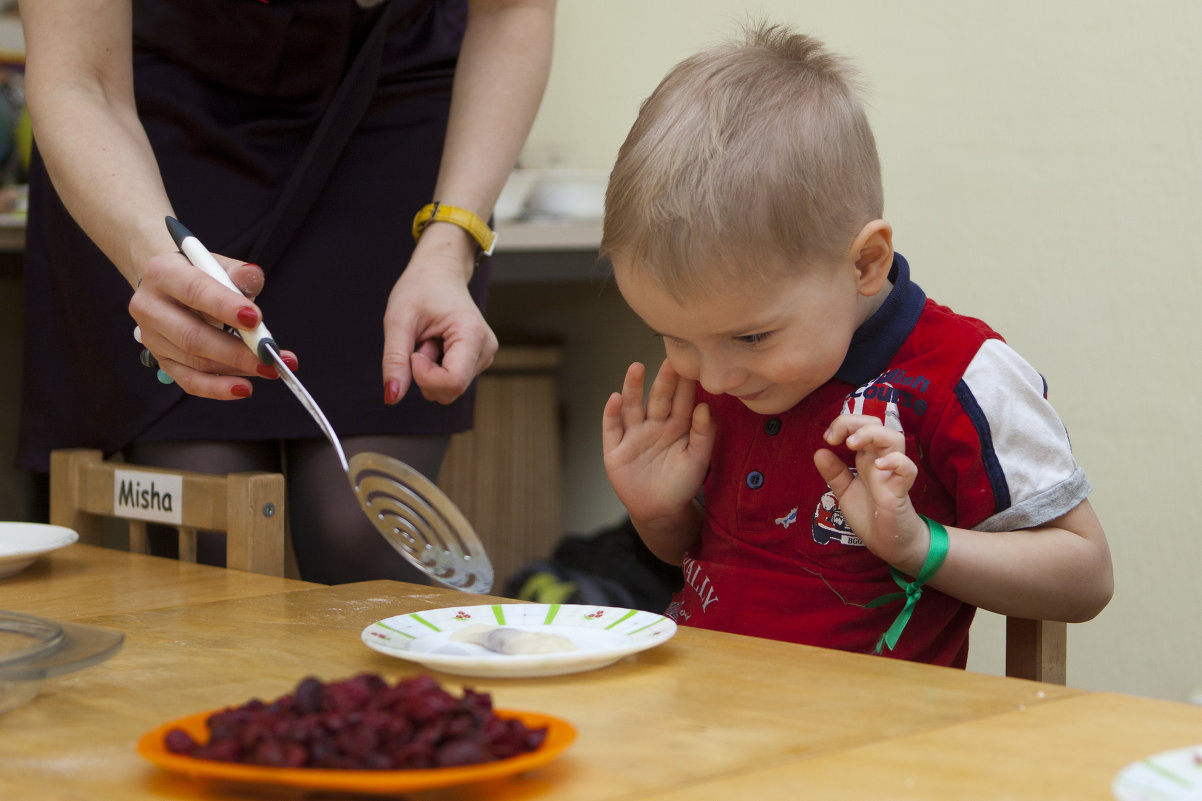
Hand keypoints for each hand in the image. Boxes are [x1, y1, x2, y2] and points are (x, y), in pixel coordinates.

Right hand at [128, 250, 296, 399]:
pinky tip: (244, 388)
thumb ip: (238, 273)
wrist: (170, 285)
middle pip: (193, 336)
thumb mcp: (219, 266)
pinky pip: (189, 380)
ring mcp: (152, 338)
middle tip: (269, 356)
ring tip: (270, 369)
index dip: (224, 306)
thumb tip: (253, 275)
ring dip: (236, 369)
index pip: (193, 291)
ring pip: (195, 361)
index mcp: (162, 273)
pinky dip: (218, 388)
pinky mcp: (161, 360)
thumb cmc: (202, 275)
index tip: (256, 320)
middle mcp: (149, 307)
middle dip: (236, 350)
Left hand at [381, 251, 497, 405]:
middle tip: (421, 341)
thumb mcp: (398, 320)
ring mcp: (484, 357)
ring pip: (448, 389)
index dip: (424, 376)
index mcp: (472, 335)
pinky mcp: (477, 361)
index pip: (452, 383)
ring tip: (429, 339)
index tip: (413, 352)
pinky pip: (450, 382)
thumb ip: (395, 359)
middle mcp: (485, 349)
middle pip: (450, 390)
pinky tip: (436, 343)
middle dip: (425, 374)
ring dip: (429, 371)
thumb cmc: (420, 288)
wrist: (439, 273)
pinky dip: (435, 369)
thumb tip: (391, 397)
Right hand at [601, 360, 714, 524]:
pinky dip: (612, 413)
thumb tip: (704, 406)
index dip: (685, 384)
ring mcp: (633, 435)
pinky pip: (612, 428)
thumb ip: (704, 433)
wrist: (661, 512)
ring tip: (636, 368)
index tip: (692, 363)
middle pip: (658, 399)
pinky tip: (615, 399)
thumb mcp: (699, 459)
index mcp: (677, 426)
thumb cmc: (682, 484)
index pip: (682, 401)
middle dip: (664, 381)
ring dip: (633, 387)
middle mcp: (654, 425)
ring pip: (632, 407)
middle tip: (670, 361)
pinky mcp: (615, 449)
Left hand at [813, 414, 928, 571]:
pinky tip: (878, 465)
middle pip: (878, 424)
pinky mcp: (900, 490)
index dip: (844, 424)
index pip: (861, 426)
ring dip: (873, 434)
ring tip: (852, 444)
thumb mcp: (845, 491)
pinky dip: (895, 462)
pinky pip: (907, 469)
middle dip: (856, 423)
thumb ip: (834, 473)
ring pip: (895, 439)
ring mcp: (892, 473)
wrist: (889, 542)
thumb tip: (818, 452)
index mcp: (866, 458)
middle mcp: (880, 460)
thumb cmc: (870, 513)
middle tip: (836, 438)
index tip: (828, 438)